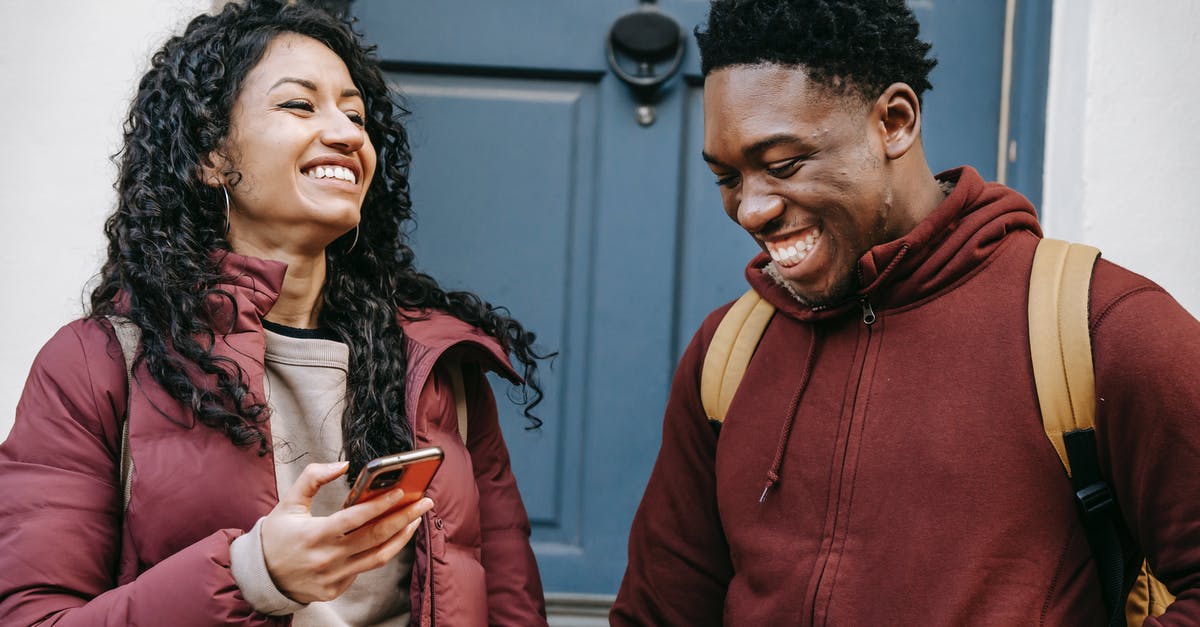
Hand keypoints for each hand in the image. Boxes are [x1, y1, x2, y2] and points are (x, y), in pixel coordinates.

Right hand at [260, 461, 434, 603]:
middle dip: (405, 517)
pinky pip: (364, 569)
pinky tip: (390, 536)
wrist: (261, 577)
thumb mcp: (288, 502)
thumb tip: (342, 465)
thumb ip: (312, 478)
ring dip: (402, 537)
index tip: (401, 492)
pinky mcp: (336, 590)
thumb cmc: (277, 536)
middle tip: (425, 502)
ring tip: (415, 518)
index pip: (355, 519)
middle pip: (376, 537)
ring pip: (378, 557)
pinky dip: (379, 551)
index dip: (380, 505)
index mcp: (315, 535)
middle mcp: (327, 558)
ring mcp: (333, 577)